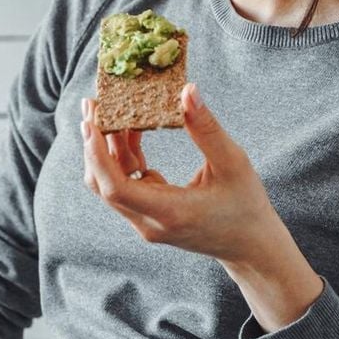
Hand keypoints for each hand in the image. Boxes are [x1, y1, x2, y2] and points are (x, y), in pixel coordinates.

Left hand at [80, 83, 275, 265]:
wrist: (249, 246)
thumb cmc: (245, 206)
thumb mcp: (233, 163)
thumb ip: (207, 129)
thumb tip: (187, 92)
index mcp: (169, 212)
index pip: (116, 187)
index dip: (98, 154)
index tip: (90, 122)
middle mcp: (149, 222)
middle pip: (103, 184)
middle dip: (93, 144)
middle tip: (92, 105)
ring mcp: (146, 221)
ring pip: (111, 184)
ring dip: (107, 149)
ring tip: (109, 111)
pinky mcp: (149, 214)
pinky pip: (126, 184)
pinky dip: (124, 158)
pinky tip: (132, 130)